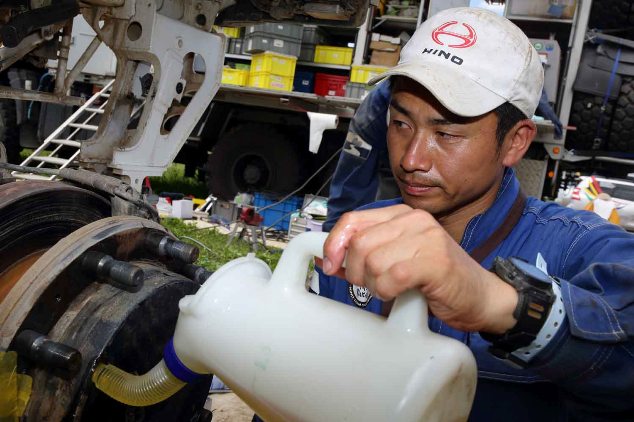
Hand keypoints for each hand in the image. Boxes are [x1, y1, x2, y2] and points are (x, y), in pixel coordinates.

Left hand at [322, 206, 517, 332]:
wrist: (482, 297)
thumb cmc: (439, 280)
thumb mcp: (398, 259)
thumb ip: (368, 254)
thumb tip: (330, 260)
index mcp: (402, 215)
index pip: (353, 220)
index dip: (334, 244)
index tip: (329, 264)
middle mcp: (414, 220)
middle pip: (359, 243)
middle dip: (355, 272)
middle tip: (370, 285)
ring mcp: (426, 238)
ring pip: (372, 261)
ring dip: (373, 284)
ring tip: (390, 289)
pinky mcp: (434, 262)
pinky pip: (391, 278)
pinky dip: (387, 292)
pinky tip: (399, 294)